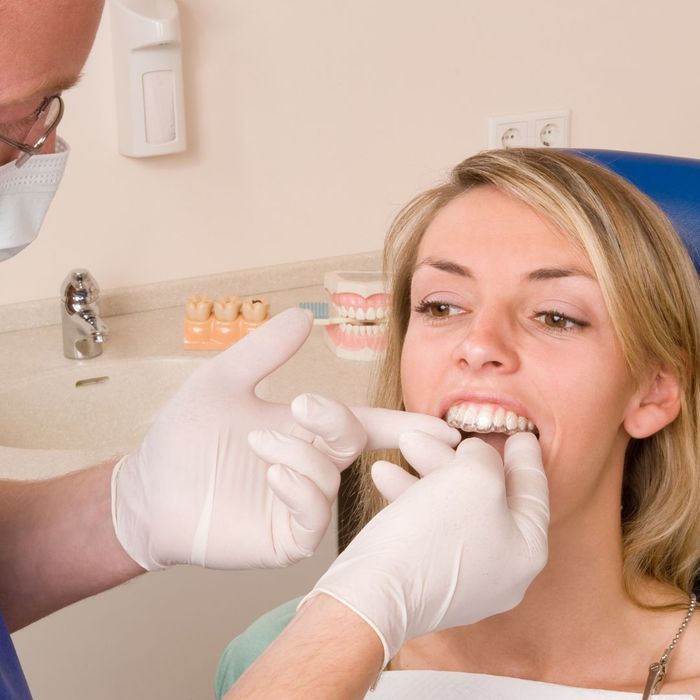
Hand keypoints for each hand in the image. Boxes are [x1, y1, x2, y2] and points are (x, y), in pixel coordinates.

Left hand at [111, 308, 458, 570]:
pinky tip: (273, 475)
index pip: (365, 425)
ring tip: (260, 445)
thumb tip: (304, 315)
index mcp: (306, 430)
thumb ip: (265, 351)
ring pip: (332, 480)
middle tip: (303, 408)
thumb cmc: (185, 435)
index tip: (438, 426)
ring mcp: (298, 504)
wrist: (148, 488)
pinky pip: (313, 519)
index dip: (402, 425)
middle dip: (336, 422)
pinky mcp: (284, 538)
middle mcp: (310, 466)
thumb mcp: (223, 379)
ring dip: (302, 455)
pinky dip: (301, 490)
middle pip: (353, 443)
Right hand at [303, 431, 548, 666]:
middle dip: (460, 457)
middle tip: (445, 430)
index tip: (522, 433)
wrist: (375, 594)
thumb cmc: (433, 534)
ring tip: (405, 443)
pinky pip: (428, 526)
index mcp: (527, 550)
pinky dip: (411, 498)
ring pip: (453, 507)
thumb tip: (477, 455)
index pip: (533, 492)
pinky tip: (385, 474)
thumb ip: (486, 457)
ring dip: (428, 471)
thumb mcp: (473, 477)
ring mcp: (463, 580)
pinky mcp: (427, 580)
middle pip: (488, 496)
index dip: (525, 456)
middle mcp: (501, 570)